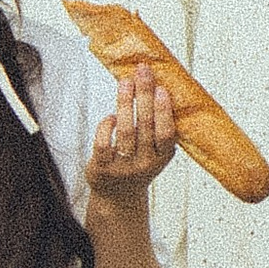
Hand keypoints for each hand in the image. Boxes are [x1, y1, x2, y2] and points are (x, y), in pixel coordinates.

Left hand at [85, 65, 176, 200]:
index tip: (161, 88)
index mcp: (162, 157)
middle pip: (146, 126)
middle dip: (144, 95)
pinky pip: (103, 143)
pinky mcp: (103, 168)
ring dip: (125, 103)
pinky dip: (107, 125)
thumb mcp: (154, 152)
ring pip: (125, 131)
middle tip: (142, 71)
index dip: (164, 111)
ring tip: (125, 82)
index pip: (166, 133)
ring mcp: (123, 167)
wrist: (118, 196)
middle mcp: (145, 163)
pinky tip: (111, 115)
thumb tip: (156, 87)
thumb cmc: (137, 163)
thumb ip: (157, 127)